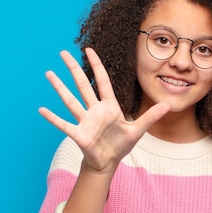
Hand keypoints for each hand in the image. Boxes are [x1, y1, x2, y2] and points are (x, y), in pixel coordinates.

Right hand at [39, 48, 170, 172]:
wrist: (108, 162)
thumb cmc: (121, 145)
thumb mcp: (138, 129)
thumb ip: (151, 116)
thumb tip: (169, 104)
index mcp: (109, 106)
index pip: (101, 81)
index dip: (96, 65)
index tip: (89, 50)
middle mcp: (94, 110)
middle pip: (82, 85)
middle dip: (73, 69)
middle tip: (62, 53)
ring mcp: (85, 121)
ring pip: (70, 100)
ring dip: (59, 88)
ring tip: (48, 73)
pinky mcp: (79, 134)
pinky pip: (64, 124)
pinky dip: (53, 117)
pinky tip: (41, 109)